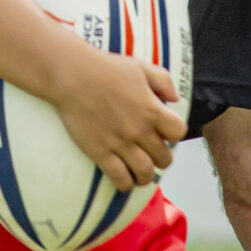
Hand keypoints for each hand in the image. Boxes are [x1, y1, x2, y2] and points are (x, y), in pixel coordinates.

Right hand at [50, 45, 186, 194]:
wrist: (72, 75)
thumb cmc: (105, 68)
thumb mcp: (140, 67)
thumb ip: (163, 81)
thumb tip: (175, 99)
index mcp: (151, 108)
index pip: (178, 132)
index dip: (174, 134)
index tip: (165, 133)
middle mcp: (139, 129)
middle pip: (164, 157)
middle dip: (162, 159)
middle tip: (154, 157)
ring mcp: (120, 143)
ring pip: (144, 172)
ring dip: (146, 176)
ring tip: (141, 174)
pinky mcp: (100, 152)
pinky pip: (119, 177)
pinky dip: (125, 184)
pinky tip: (124, 181)